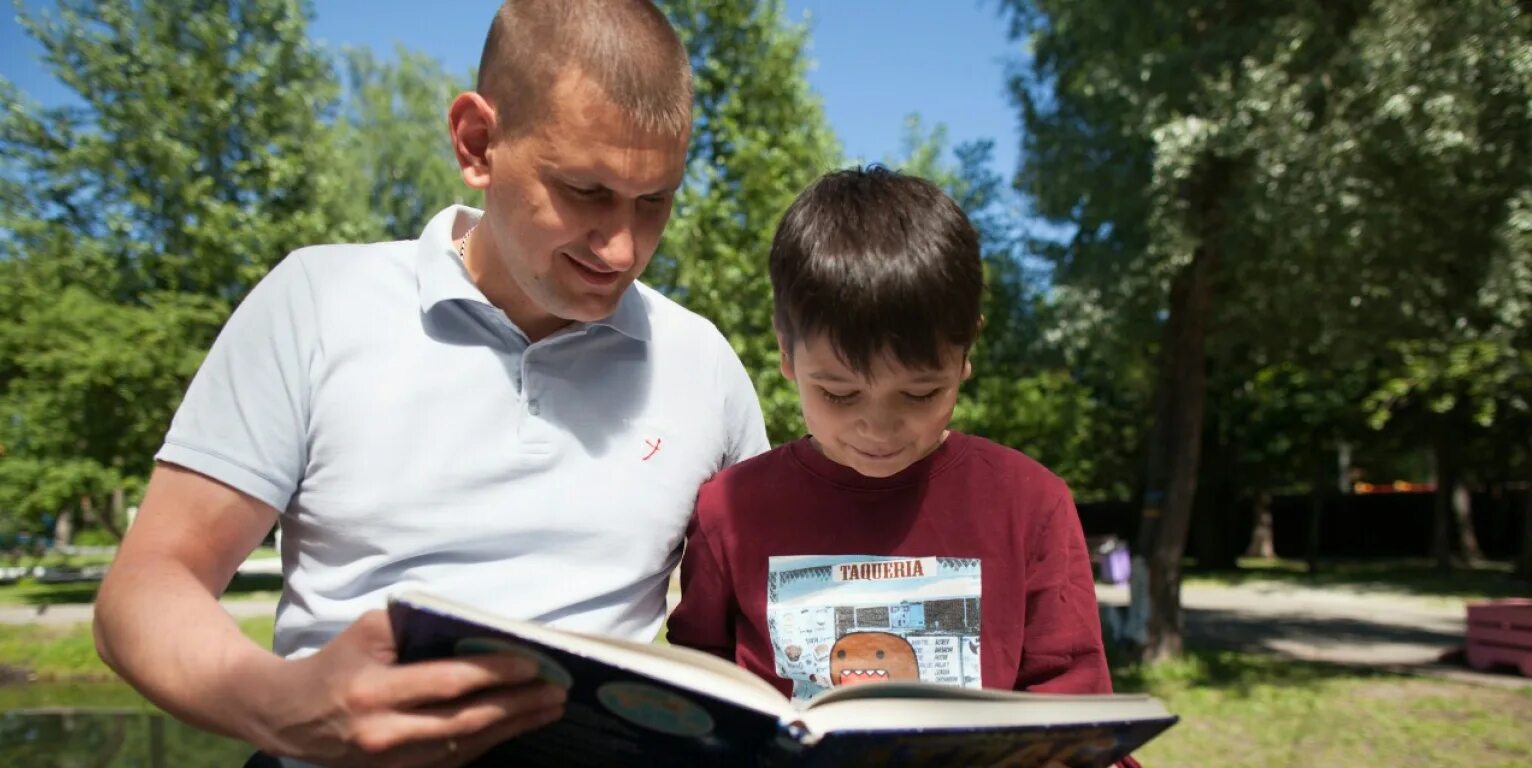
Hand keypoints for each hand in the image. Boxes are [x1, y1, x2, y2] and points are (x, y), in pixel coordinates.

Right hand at [246, 610, 565, 766]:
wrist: (289, 716)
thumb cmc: (336, 663)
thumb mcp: (366, 632)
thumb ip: (414, 625)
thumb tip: (473, 624)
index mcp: (374, 692)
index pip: (446, 683)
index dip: (493, 674)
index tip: (533, 664)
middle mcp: (385, 733)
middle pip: (465, 722)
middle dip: (517, 706)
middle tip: (557, 690)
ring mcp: (392, 761)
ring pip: (465, 747)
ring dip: (513, 727)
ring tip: (550, 707)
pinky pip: (453, 759)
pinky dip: (490, 741)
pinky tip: (518, 724)